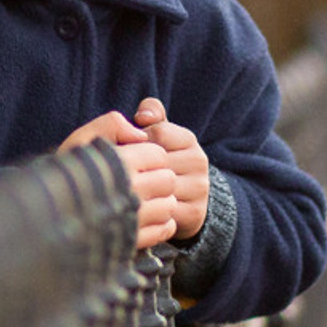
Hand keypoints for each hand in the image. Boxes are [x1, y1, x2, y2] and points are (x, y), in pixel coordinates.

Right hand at [59, 111, 176, 247]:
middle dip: (159, 176)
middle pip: (168, 180)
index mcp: (116, 163)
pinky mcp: (132, 242)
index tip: (138, 159)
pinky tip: (145, 217)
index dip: (151, 154)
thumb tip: (141, 134)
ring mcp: (130, 220)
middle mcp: (126, 192)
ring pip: (169, 206)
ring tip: (142, 198)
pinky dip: (161, 223)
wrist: (44, 213)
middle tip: (143, 179)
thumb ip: (112, 124)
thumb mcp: (83, 137)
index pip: (158, 154)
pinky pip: (165, 229)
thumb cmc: (66, 170)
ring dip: (161, 201)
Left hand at [134, 97, 209, 240]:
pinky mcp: (195, 213)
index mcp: (188, 139)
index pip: (156, 133)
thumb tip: (143, 116)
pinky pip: (165, 211)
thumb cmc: (163, 160)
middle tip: (127, 174)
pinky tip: (142, 207)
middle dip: (138, 168)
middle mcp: (198, 161)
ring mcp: (199, 188)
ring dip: (142, 190)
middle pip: (157, 161)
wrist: (186, 199)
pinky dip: (149, 210)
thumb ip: (152, 113)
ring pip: (160, 187)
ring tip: (132, 190)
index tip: (133, 151)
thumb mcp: (159, 133)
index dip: (138, 143)